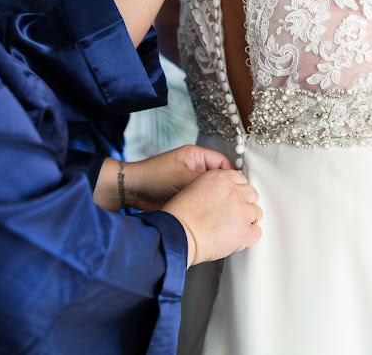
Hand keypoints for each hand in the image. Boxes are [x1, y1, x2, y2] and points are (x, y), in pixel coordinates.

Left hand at [93, 145, 233, 210]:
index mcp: (197, 156)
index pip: (224, 164)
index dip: (233, 177)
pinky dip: (208, 208)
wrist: (132, 191)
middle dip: (227, 190)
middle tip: (236, 202)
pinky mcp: (187, 197)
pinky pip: (203, 202)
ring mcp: (191, 184)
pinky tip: (214, 216)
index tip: (240, 189)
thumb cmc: (153, 176)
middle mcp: (196, 169)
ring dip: (217, 201)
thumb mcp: (182, 177)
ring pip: (212, 192)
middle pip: (220, 179)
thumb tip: (225, 190)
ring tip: (227, 211)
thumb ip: (204, 183)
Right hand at [162, 169, 262, 268]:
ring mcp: (241, 211)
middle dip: (243, 204)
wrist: (178, 233)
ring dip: (246, 220)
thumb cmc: (180, 216)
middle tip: (232, 215)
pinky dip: (248, 237)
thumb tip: (226, 196)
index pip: (241, 180)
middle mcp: (234, 191)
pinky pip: (256, 232)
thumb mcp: (195, 188)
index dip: (237, 192)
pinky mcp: (244, 230)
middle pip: (252, 195)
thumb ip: (215, 189)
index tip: (233, 199)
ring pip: (256, 213)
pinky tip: (236, 238)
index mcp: (221, 178)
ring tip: (230, 228)